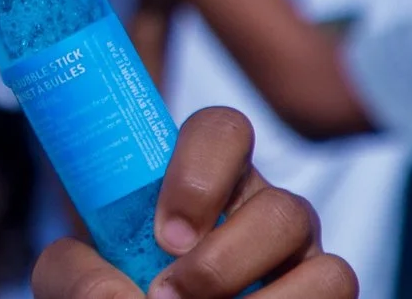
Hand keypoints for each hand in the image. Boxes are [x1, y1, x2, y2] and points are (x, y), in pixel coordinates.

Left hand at [31, 108, 355, 298]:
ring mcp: (303, 257)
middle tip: (168, 294)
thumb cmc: (110, 291)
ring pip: (327, 265)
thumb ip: (74, 272)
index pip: (223, 129)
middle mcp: (262, 208)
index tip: (163, 235)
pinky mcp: (325, 294)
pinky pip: (338, 294)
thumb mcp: (72, 275)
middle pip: (284, 209)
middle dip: (224, 263)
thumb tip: (117, 298)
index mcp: (203, 175)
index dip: (200, 176)